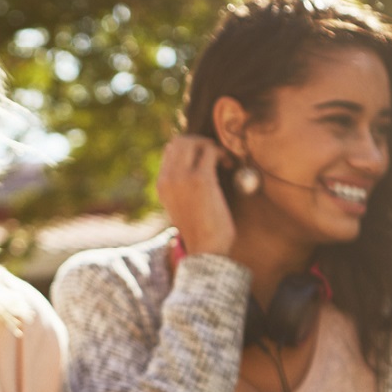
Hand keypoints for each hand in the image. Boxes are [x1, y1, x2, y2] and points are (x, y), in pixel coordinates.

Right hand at [157, 135, 236, 257]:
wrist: (205, 251)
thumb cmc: (201, 232)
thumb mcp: (183, 207)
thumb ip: (183, 187)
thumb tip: (196, 169)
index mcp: (162, 185)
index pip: (170, 150)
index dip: (190, 148)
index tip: (205, 158)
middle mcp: (168, 178)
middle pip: (179, 140)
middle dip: (200, 142)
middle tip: (215, 154)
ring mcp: (182, 177)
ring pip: (192, 141)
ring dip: (210, 145)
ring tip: (223, 159)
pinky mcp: (201, 179)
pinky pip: (210, 150)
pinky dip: (222, 153)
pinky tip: (230, 164)